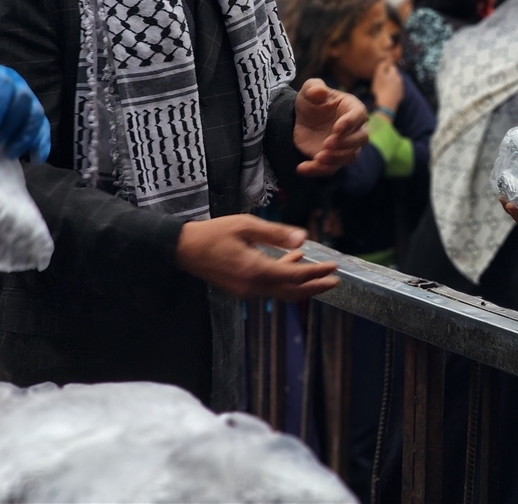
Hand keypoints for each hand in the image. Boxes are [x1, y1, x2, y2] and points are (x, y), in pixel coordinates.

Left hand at [0, 61, 50, 162]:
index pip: (2, 84)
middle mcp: (16, 83)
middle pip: (24, 98)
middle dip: (11, 124)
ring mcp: (29, 99)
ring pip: (37, 115)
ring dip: (25, 137)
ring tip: (10, 154)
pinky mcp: (35, 116)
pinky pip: (44, 129)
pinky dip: (42, 144)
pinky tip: (36, 158)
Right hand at [175, 215, 338, 300]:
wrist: (182, 249)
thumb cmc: (213, 233)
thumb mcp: (246, 226)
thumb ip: (276, 234)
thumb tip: (304, 238)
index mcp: (256, 271)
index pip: (295, 275)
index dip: (317, 273)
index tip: (334, 267)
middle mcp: (252, 286)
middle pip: (291, 291)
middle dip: (315, 286)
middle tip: (336, 281)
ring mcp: (245, 290)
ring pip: (281, 290)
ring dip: (301, 283)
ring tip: (319, 274)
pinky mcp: (240, 288)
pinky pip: (269, 286)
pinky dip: (284, 278)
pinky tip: (292, 259)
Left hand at [294, 78, 367, 174]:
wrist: (302, 120)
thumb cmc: (312, 102)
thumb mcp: (308, 91)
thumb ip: (313, 87)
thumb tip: (320, 91)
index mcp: (353, 109)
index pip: (359, 116)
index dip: (350, 123)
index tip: (337, 128)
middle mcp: (355, 130)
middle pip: (361, 139)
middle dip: (346, 143)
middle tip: (327, 144)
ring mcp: (346, 147)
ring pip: (350, 157)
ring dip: (336, 159)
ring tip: (318, 157)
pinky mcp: (334, 159)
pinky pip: (330, 169)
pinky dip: (317, 170)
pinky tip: (301, 167)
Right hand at [371, 60, 403, 113]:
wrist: (386, 106)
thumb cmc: (380, 90)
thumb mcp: (378, 76)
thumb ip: (382, 66)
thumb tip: (386, 60)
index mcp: (395, 74)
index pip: (391, 66)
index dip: (385, 68)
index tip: (379, 73)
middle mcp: (400, 80)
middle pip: (394, 75)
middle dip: (388, 76)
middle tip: (379, 81)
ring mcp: (401, 89)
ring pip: (395, 83)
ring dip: (389, 84)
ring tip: (381, 88)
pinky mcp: (400, 97)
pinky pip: (395, 91)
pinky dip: (391, 91)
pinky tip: (385, 95)